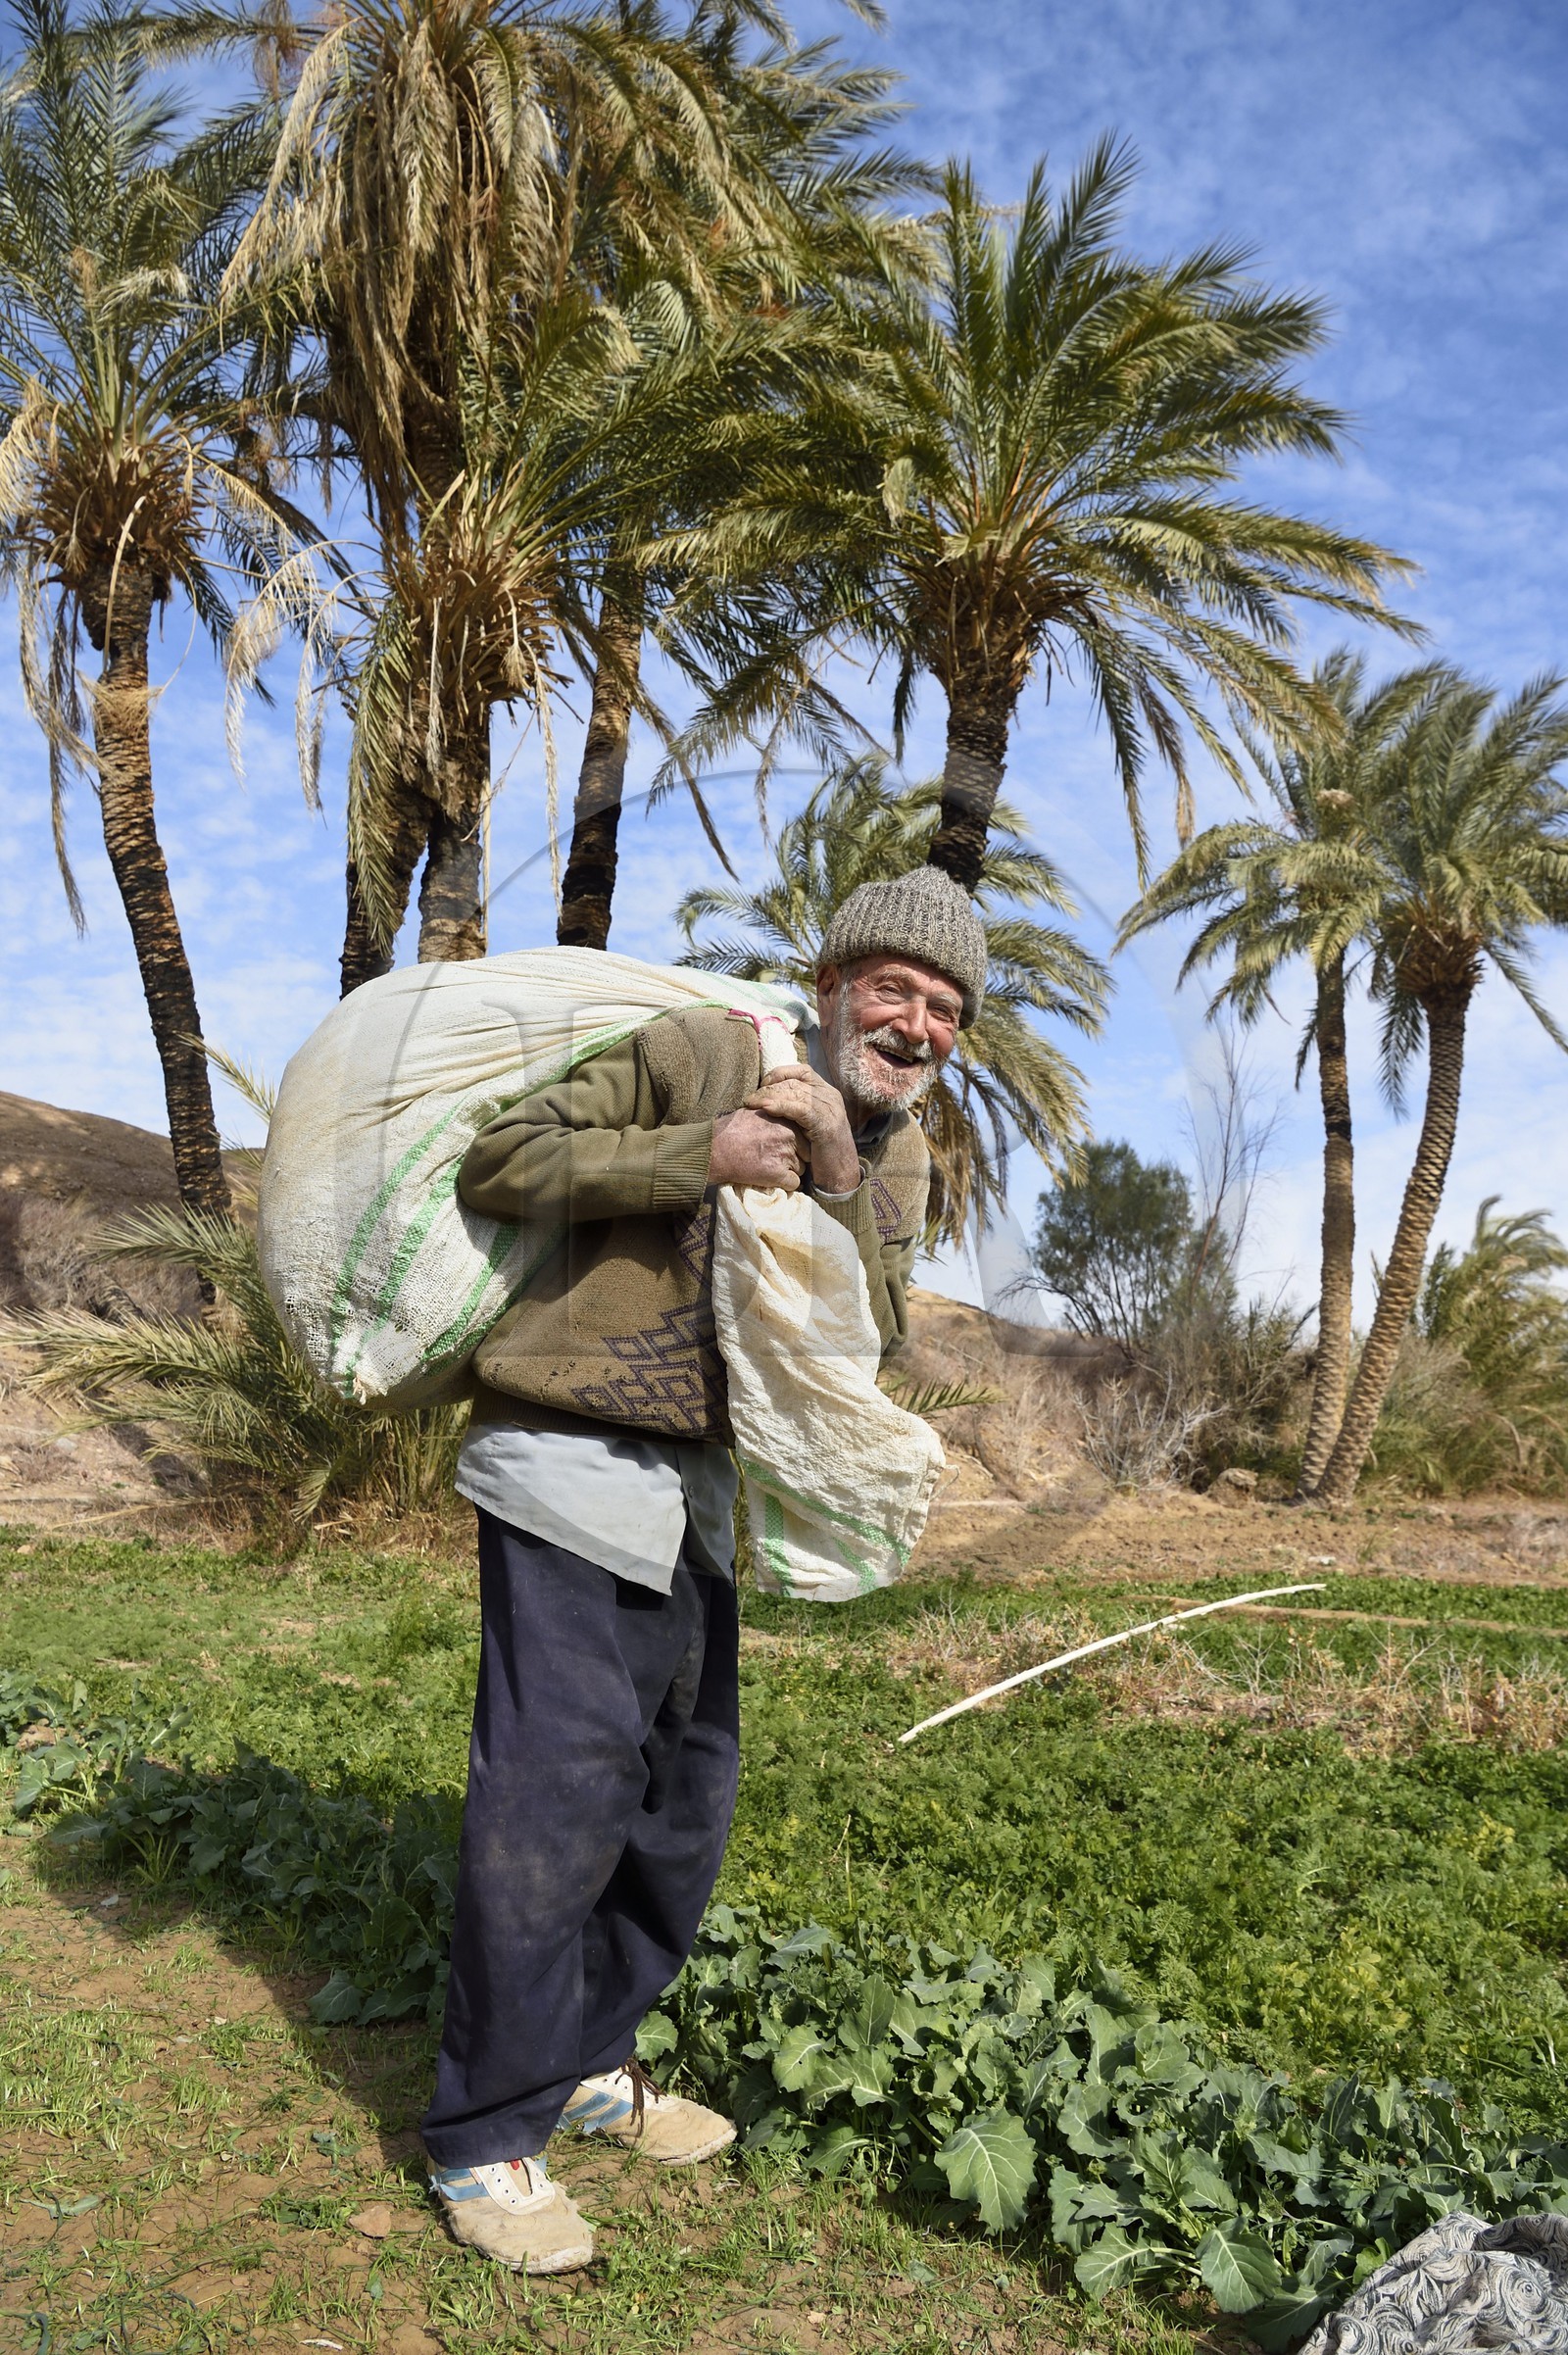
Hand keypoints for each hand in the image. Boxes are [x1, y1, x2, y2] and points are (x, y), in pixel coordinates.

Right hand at [708, 1107, 803, 1191]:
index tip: (783, 1148)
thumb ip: (771, 1113)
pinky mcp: (778, 1174)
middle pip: (806, 1154)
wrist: (714, 1149)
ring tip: (771, 1169)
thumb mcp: (753, 1111)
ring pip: (800, 1169)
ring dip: (789, 1172)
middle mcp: (790, 1137)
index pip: (804, 1136)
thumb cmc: (729, 1130)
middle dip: (795, 1158)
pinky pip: (794, 1184)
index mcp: (786, 1121)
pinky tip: (773, 1180)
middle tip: (777, 1160)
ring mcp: (785, 1156)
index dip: (795, 1144)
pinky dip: (785, 1185)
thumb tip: (776, 1112)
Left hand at [746, 1066, 860, 1193]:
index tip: (762, 1084)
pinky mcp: (825, 1124)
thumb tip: (770, 1097)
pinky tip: (765, 1108)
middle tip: (749, 1099)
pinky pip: (800, 1109)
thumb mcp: (809, 1123)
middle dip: (769, 1088)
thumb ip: (798, 1107)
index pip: (801, 1071)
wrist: (840, 1173)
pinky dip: (781, 1106)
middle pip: (795, 1082)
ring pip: (796, 1093)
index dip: (779, 1074)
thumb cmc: (820, 1151)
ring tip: (751, 1103)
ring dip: (769, 1096)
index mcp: (826, 1092)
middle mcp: (830, 1096)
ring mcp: (829, 1109)